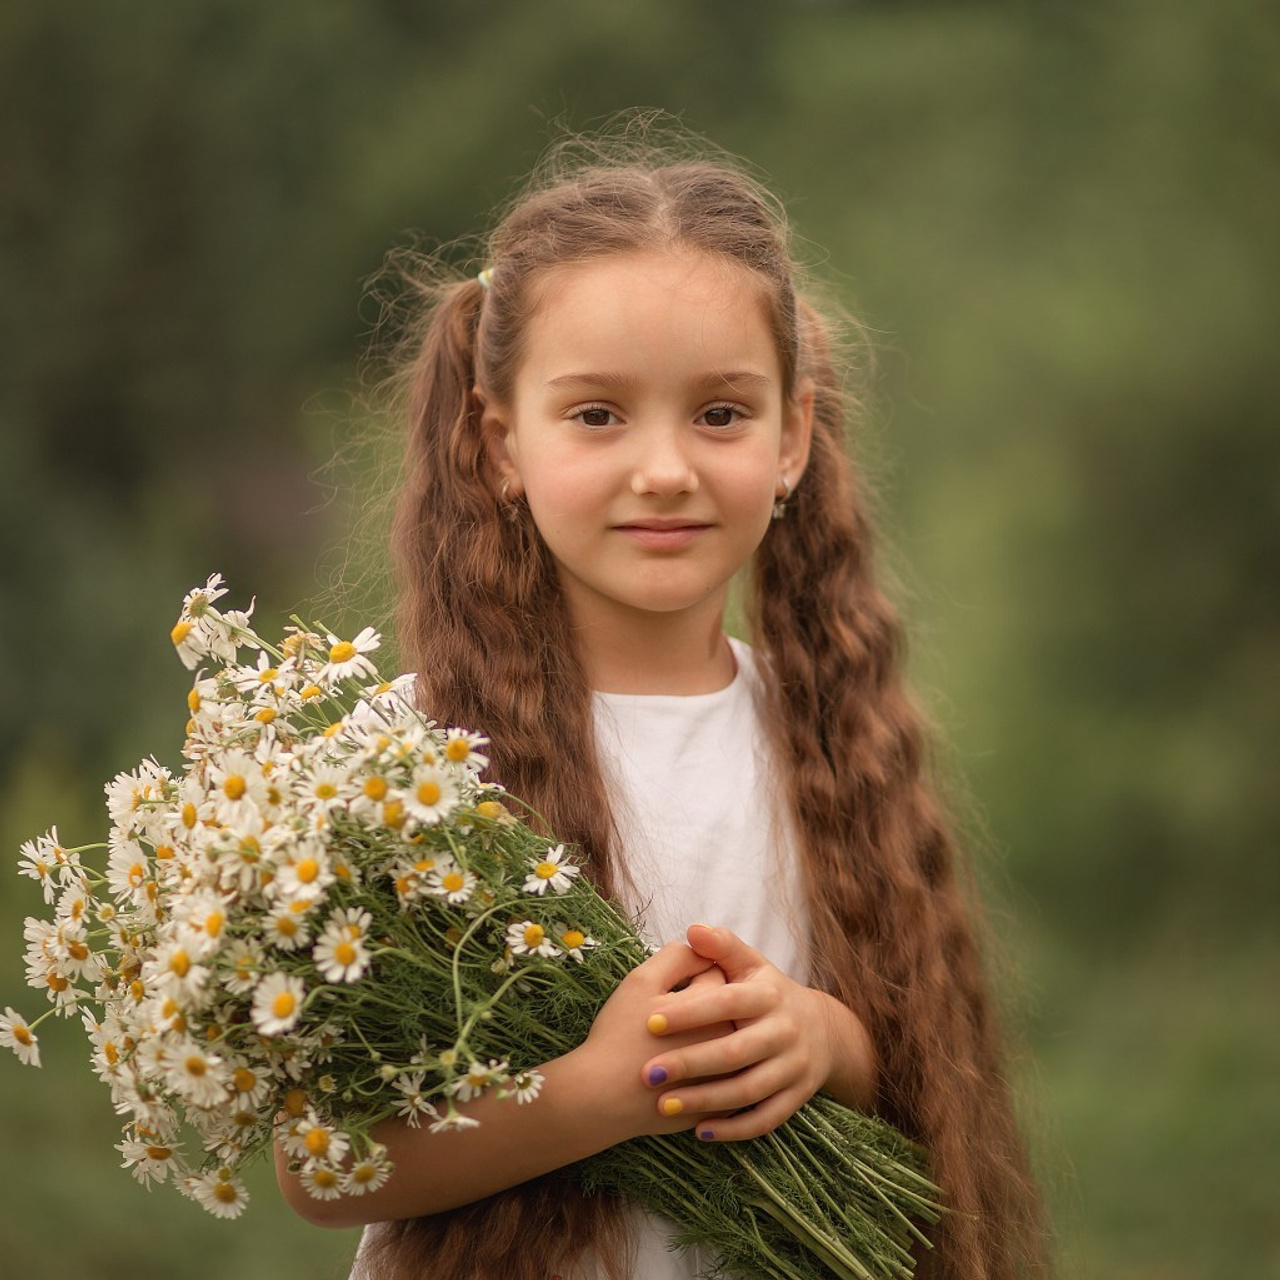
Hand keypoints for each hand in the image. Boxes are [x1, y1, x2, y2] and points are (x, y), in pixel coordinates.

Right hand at [579, 942, 736, 1143]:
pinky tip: (678, 1072)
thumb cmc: (618, 1036)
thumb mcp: (642, 981)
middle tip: (668, 1017)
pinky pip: (718, 1078)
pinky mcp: (717, 1106)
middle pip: (724, 1008)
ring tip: (672, 1043)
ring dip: (706, 1037)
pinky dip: (705, 1072)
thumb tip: (700, 949)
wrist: (602, 1100)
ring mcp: (727, 1078)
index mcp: (716, 1009)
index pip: (716, 972)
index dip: (689, 974)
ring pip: (723, 1043)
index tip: (667, 989)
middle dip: (702, 1005)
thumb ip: (677, 956)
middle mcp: (730, 1043)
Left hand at [639, 924, 875, 1140]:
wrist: (824, 1030)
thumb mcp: (751, 964)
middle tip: (647, 1073)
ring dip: (705, 1100)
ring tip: (663, 1104)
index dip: (689, 1012)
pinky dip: (734, 1129)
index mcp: (769, 995)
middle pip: (735, 1052)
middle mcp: (785, 1032)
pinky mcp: (797, 1098)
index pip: (726, 1002)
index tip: (650, 1021)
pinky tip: (699, 1131)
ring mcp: (794, 1068)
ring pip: (748, 1090)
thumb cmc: (768, 993)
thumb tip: (693, 929)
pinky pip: (766, 1120)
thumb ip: (722, 947)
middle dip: (690, 1063)